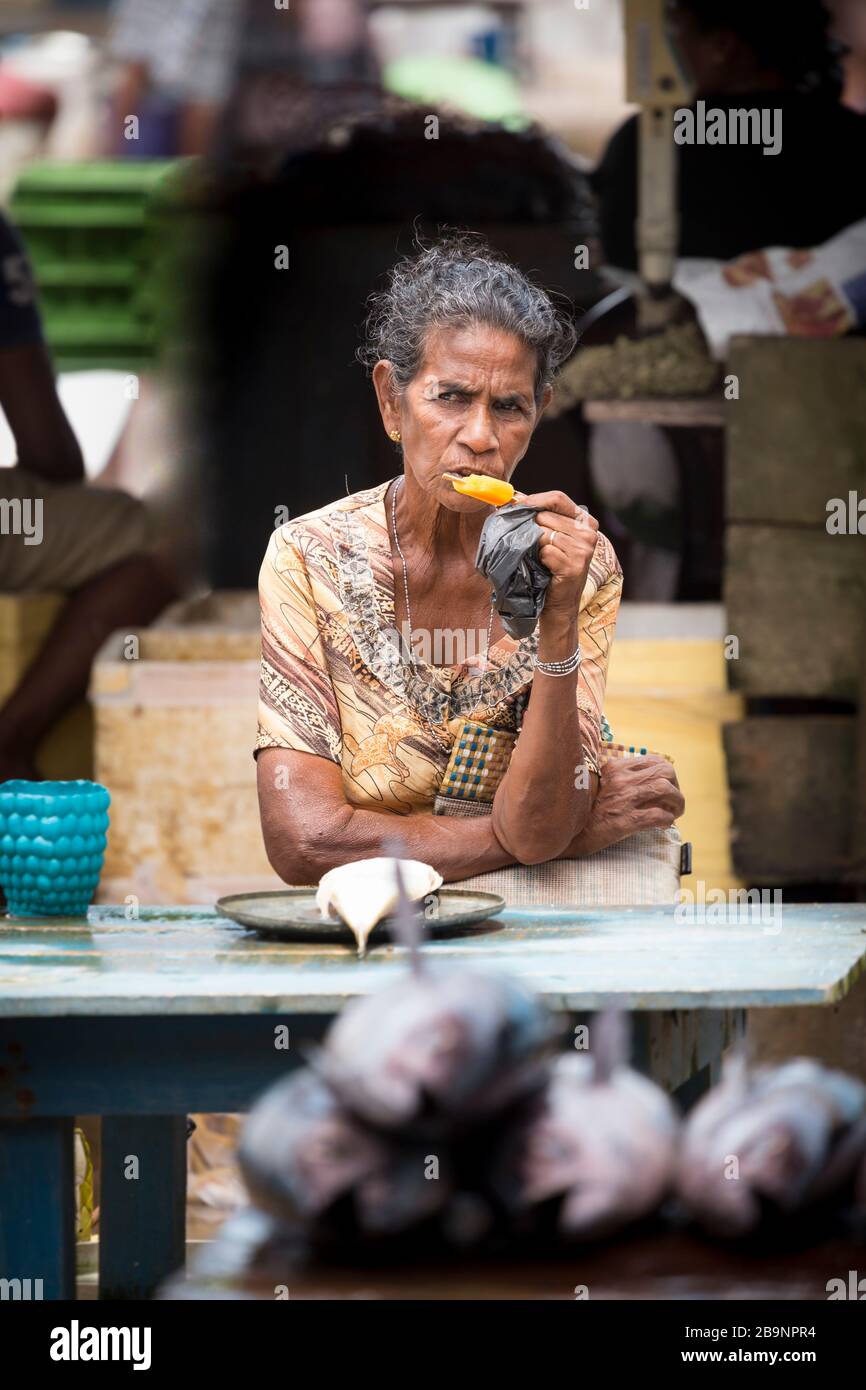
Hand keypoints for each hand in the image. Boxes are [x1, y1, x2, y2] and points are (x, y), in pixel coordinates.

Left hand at [521, 490, 599, 619]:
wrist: (558, 605)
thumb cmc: (549, 570)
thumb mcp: (550, 539)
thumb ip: (540, 517)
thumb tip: (513, 498)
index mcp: (586, 522)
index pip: (558, 497)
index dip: (534, 499)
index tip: (515, 505)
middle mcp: (589, 534)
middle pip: (547, 514)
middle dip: (530, 525)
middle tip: (526, 540)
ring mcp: (584, 550)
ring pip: (544, 533)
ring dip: (534, 545)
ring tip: (539, 558)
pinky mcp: (574, 565)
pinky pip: (545, 550)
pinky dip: (538, 559)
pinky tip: (544, 568)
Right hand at [560, 754, 684, 857]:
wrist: (564, 833)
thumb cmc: (584, 811)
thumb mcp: (600, 785)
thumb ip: (620, 779)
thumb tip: (648, 781)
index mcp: (615, 768)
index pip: (654, 761)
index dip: (667, 774)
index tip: (667, 786)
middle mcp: (620, 780)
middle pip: (665, 771)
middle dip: (676, 787)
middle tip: (673, 801)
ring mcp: (623, 799)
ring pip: (665, 790)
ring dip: (676, 803)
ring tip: (674, 813)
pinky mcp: (625, 820)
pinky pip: (658, 815)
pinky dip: (667, 820)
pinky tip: (664, 825)